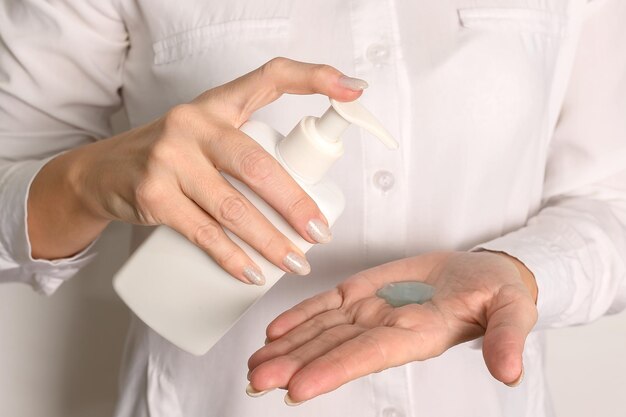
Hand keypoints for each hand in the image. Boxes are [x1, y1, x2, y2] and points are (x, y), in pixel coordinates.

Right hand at [28, 58, 366, 283]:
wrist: (101, 173)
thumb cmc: (170, 156)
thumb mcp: (206, 136)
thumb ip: (248, 149)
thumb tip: (305, 195)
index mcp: (218, 104)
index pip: (270, 77)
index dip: (314, 78)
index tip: (352, 90)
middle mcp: (193, 123)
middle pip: (257, 163)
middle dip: (296, 203)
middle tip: (319, 233)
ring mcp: (169, 158)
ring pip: (232, 206)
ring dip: (271, 241)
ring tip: (296, 262)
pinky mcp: (151, 194)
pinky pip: (202, 232)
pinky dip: (231, 257)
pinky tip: (252, 274)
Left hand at [247, 251, 537, 403]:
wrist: (482, 274)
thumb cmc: (498, 294)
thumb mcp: (511, 310)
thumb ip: (506, 337)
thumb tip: (510, 372)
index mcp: (417, 335)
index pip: (369, 356)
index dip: (334, 370)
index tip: (299, 388)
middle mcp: (387, 327)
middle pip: (334, 348)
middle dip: (295, 364)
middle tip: (258, 379)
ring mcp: (371, 310)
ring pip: (322, 330)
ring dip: (288, 347)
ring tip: (255, 364)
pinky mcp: (363, 290)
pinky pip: (326, 305)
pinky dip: (300, 317)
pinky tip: (275, 331)